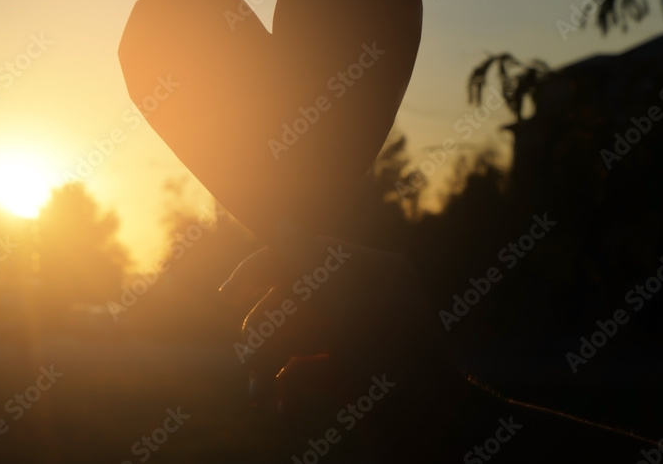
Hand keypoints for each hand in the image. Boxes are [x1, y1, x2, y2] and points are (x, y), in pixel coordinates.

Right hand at [218, 226, 464, 455]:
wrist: (433, 436)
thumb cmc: (398, 368)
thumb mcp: (352, 309)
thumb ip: (311, 265)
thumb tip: (277, 227)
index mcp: (373, 270)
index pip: (306, 252)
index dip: (264, 269)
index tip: (229, 293)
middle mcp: (362, 296)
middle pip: (291, 296)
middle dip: (265, 328)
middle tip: (250, 357)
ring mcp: (353, 335)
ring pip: (291, 334)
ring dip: (268, 361)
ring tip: (258, 390)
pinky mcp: (345, 372)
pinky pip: (301, 366)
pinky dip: (287, 383)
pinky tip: (278, 403)